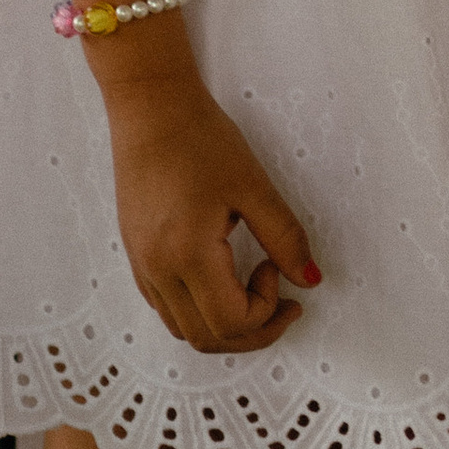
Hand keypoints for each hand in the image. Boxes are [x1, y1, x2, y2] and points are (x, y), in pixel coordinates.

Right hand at [101, 64, 320, 354]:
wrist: (150, 109)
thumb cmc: (200, 138)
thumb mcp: (252, 185)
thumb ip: (284, 236)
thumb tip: (311, 279)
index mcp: (187, 254)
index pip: (231, 321)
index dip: (267, 309)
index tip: (278, 269)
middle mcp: (157, 271)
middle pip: (207, 338)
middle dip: (253, 331)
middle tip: (284, 303)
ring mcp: (142, 268)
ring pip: (184, 330)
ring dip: (225, 326)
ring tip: (255, 292)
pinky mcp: (137, 259)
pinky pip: (167, 309)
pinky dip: (200, 312)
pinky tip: (223, 282)